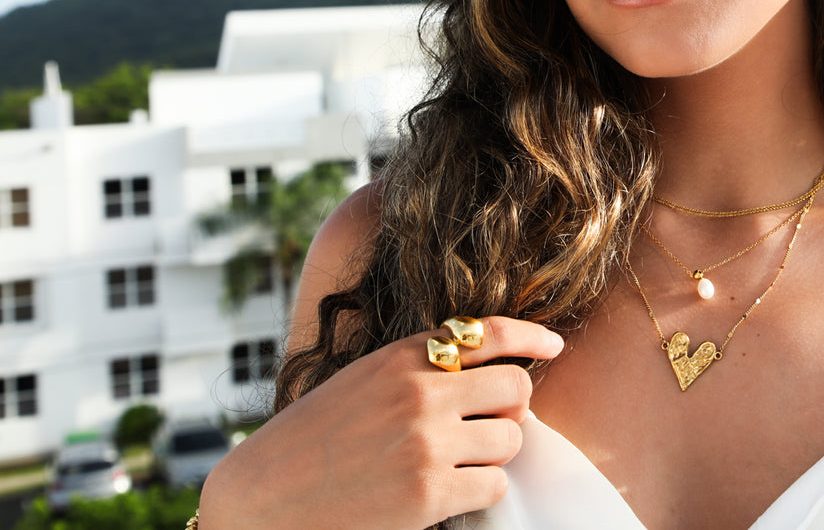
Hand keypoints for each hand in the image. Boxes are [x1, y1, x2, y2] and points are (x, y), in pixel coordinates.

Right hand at [200, 317, 563, 529]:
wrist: (262, 498)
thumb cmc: (311, 441)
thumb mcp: (363, 381)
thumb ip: (419, 369)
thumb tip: (487, 373)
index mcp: (403, 357)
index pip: (490, 332)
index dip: (532, 337)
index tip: (554, 346)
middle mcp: (420, 392)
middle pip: (518, 388)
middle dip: (513, 408)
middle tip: (491, 425)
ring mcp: (426, 442)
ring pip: (511, 440)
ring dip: (494, 455)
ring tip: (458, 463)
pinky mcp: (428, 492)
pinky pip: (494, 485)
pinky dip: (480, 491)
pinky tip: (448, 493)